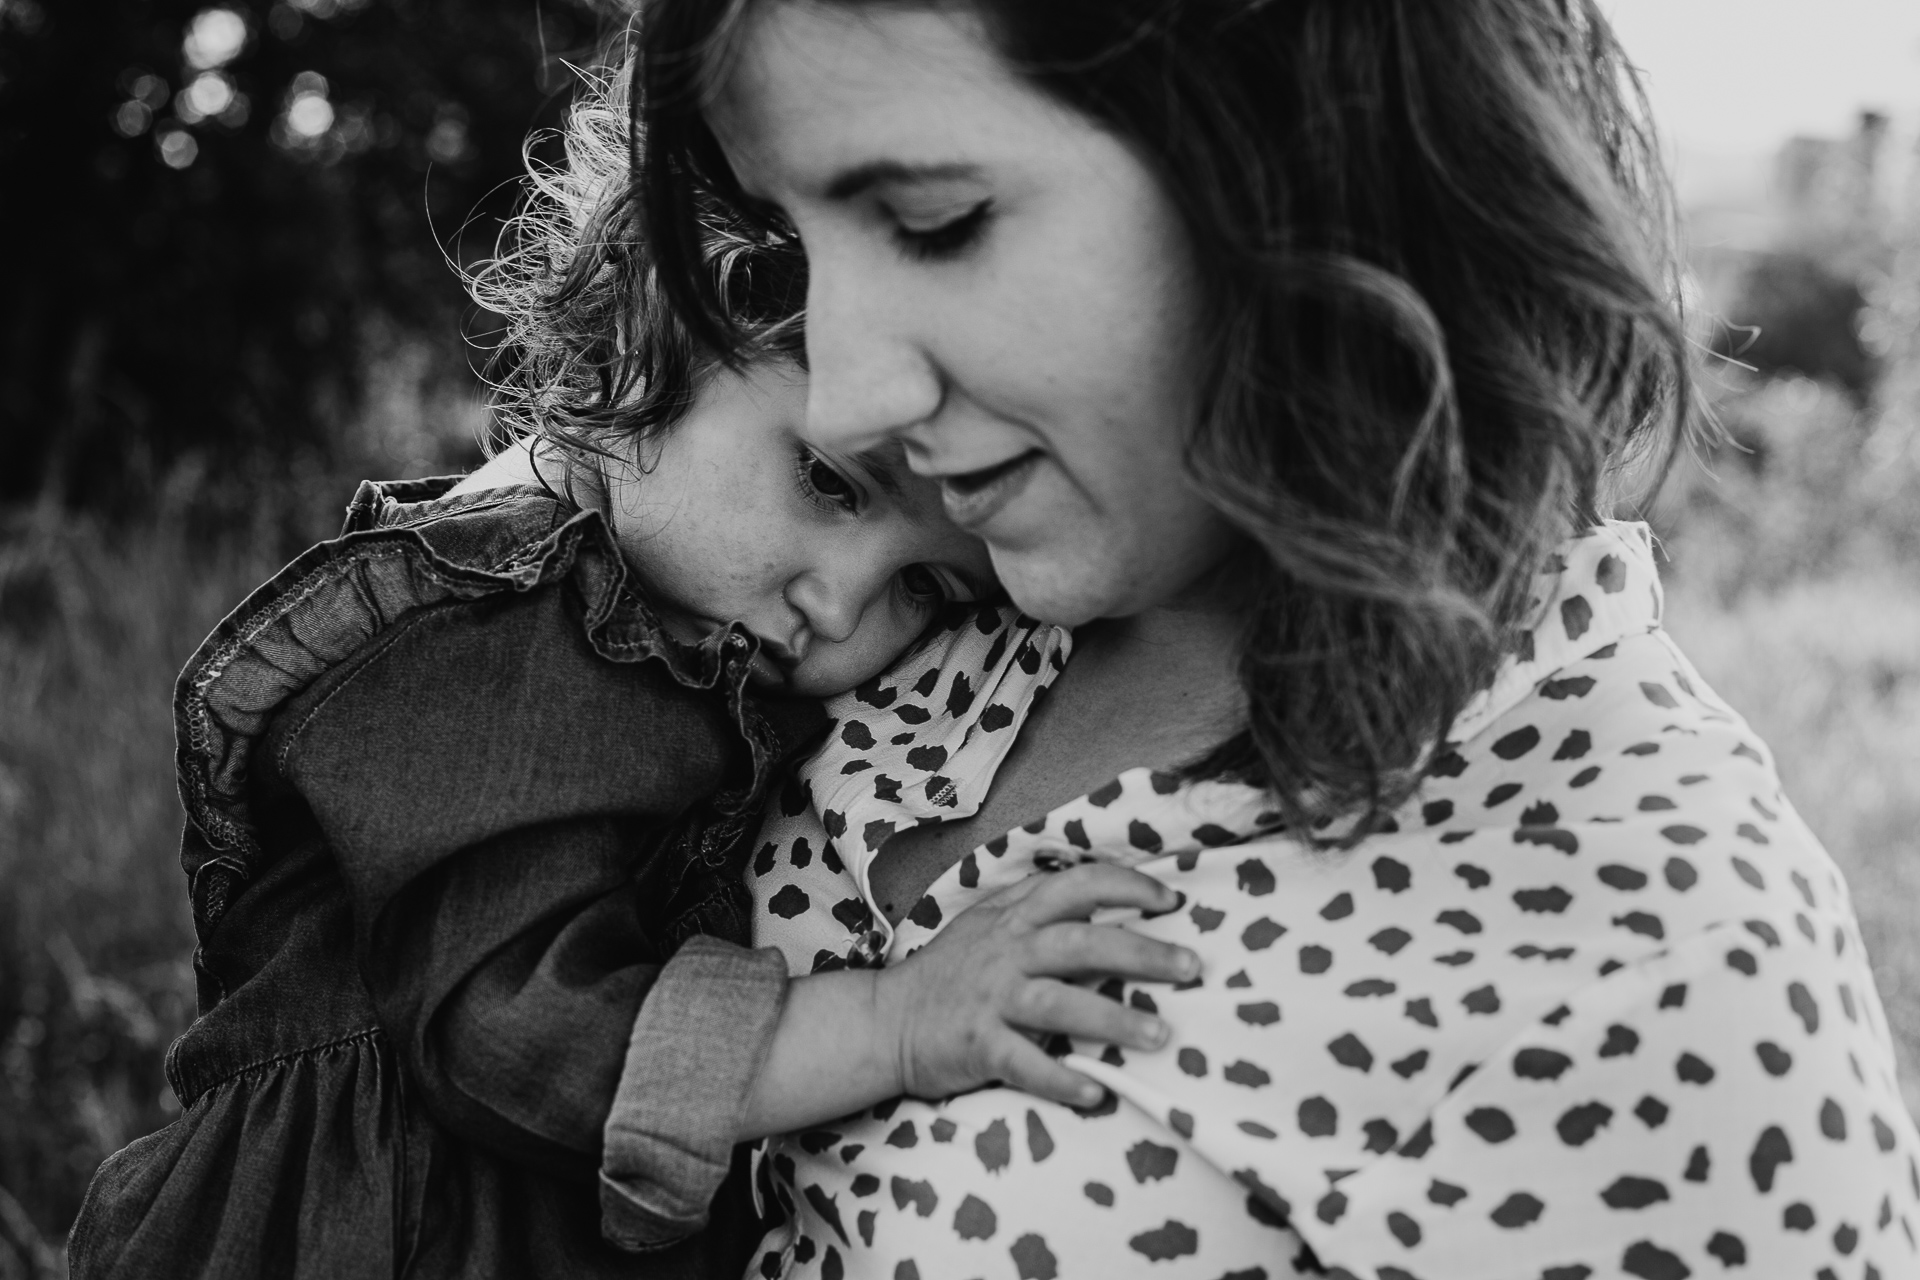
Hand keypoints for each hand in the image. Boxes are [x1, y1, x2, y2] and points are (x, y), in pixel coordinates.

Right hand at [875, 865, 1198, 1107]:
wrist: (887, 1020)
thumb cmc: (953, 974)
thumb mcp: (991, 924)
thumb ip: (1041, 908)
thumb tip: (1107, 900)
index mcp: (1015, 917)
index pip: (1078, 885)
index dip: (1129, 886)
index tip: (1172, 901)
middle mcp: (1007, 951)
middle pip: (1081, 942)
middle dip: (1141, 951)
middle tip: (1191, 966)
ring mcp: (991, 998)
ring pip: (1059, 1002)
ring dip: (1113, 1019)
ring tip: (1160, 1037)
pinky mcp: (977, 1045)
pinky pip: (1025, 1063)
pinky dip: (1061, 1079)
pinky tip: (1097, 1091)